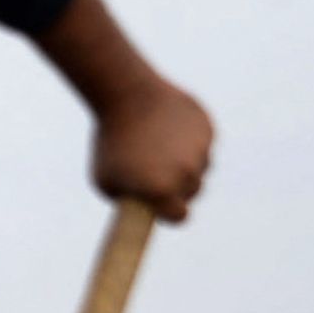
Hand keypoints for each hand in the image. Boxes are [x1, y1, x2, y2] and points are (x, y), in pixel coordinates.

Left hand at [91, 78, 213, 223]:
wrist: (126, 95)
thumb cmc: (110, 141)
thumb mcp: (106, 180)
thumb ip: (128, 200)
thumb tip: (142, 211)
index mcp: (162, 190)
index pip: (180, 217)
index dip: (170, 213)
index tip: (161, 206)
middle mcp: (186, 172)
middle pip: (192, 192)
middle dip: (178, 188)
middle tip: (156, 173)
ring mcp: (200, 149)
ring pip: (201, 166)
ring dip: (186, 163)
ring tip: (160, 147)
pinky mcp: (207, 128)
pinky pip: (203, 143)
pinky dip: (190, 141)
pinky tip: (169, 130)